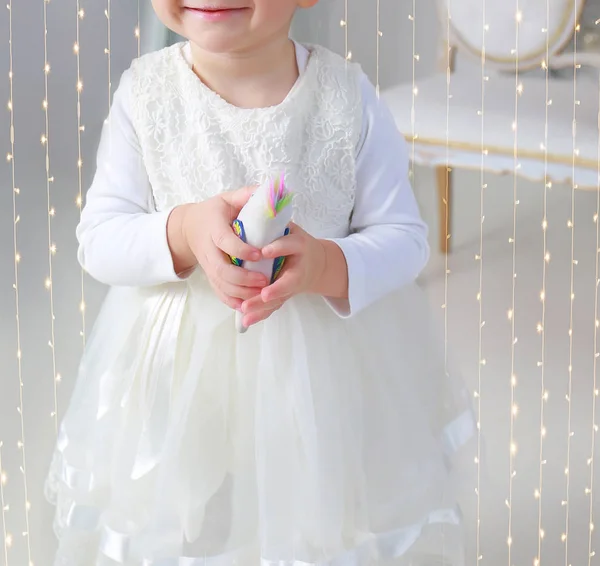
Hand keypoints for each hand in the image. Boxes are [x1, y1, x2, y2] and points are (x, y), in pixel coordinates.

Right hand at [169, 187, 269, 310]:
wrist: (190, 227)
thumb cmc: (215, 212)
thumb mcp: (228, 198)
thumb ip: (247, 195)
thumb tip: (269, 190)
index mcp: (213, 227)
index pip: (225, 241)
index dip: (241, 250)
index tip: (259, 254)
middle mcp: (208, 248)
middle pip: (221, 269)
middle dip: (243, 278)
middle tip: (264, 281)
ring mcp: (207, 264)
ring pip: (220, 284)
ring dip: (240, 292)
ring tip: (261, 294)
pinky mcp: (209, 275)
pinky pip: (218, 291)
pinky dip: (231, 301)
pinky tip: (246, 306)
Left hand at [239, 223, 326, 326]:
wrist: (318, 263)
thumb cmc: (298, 242)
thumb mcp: (292, 228)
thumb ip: (277, 221)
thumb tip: (259, 198)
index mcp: (300, 246)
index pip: (290, 245)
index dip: (279, 248)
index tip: (265, 251)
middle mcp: (299, 267)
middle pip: (287, 282)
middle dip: (274, 290)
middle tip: (260, 295)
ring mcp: (293, 284)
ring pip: (279, 298)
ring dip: (262, 306)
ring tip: (245, 311)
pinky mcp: (285, 295)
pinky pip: (273, 307)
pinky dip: (260, 314)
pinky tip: (246, 321)